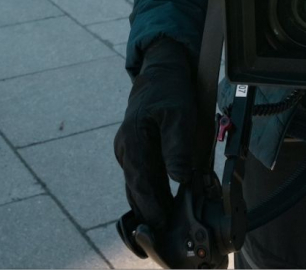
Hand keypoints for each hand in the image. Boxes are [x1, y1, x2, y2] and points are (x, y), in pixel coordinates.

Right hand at [113, 38, 198, 230]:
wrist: (160, 74)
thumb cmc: (170, 91)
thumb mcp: (179, 115)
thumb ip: (178, 147)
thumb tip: (180, 178)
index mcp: (132, 138)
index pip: (140, 180)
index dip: (150, 204)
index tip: (160, 223)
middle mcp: (125, 148)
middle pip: (136, 187)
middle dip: (151, 209)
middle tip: (166, 230)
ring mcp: (128, 151)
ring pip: (138, 184)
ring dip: (151, 203)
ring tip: (167, 223)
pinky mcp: (136, 153)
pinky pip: (142, 176)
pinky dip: (152, 191)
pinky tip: (165, 204)